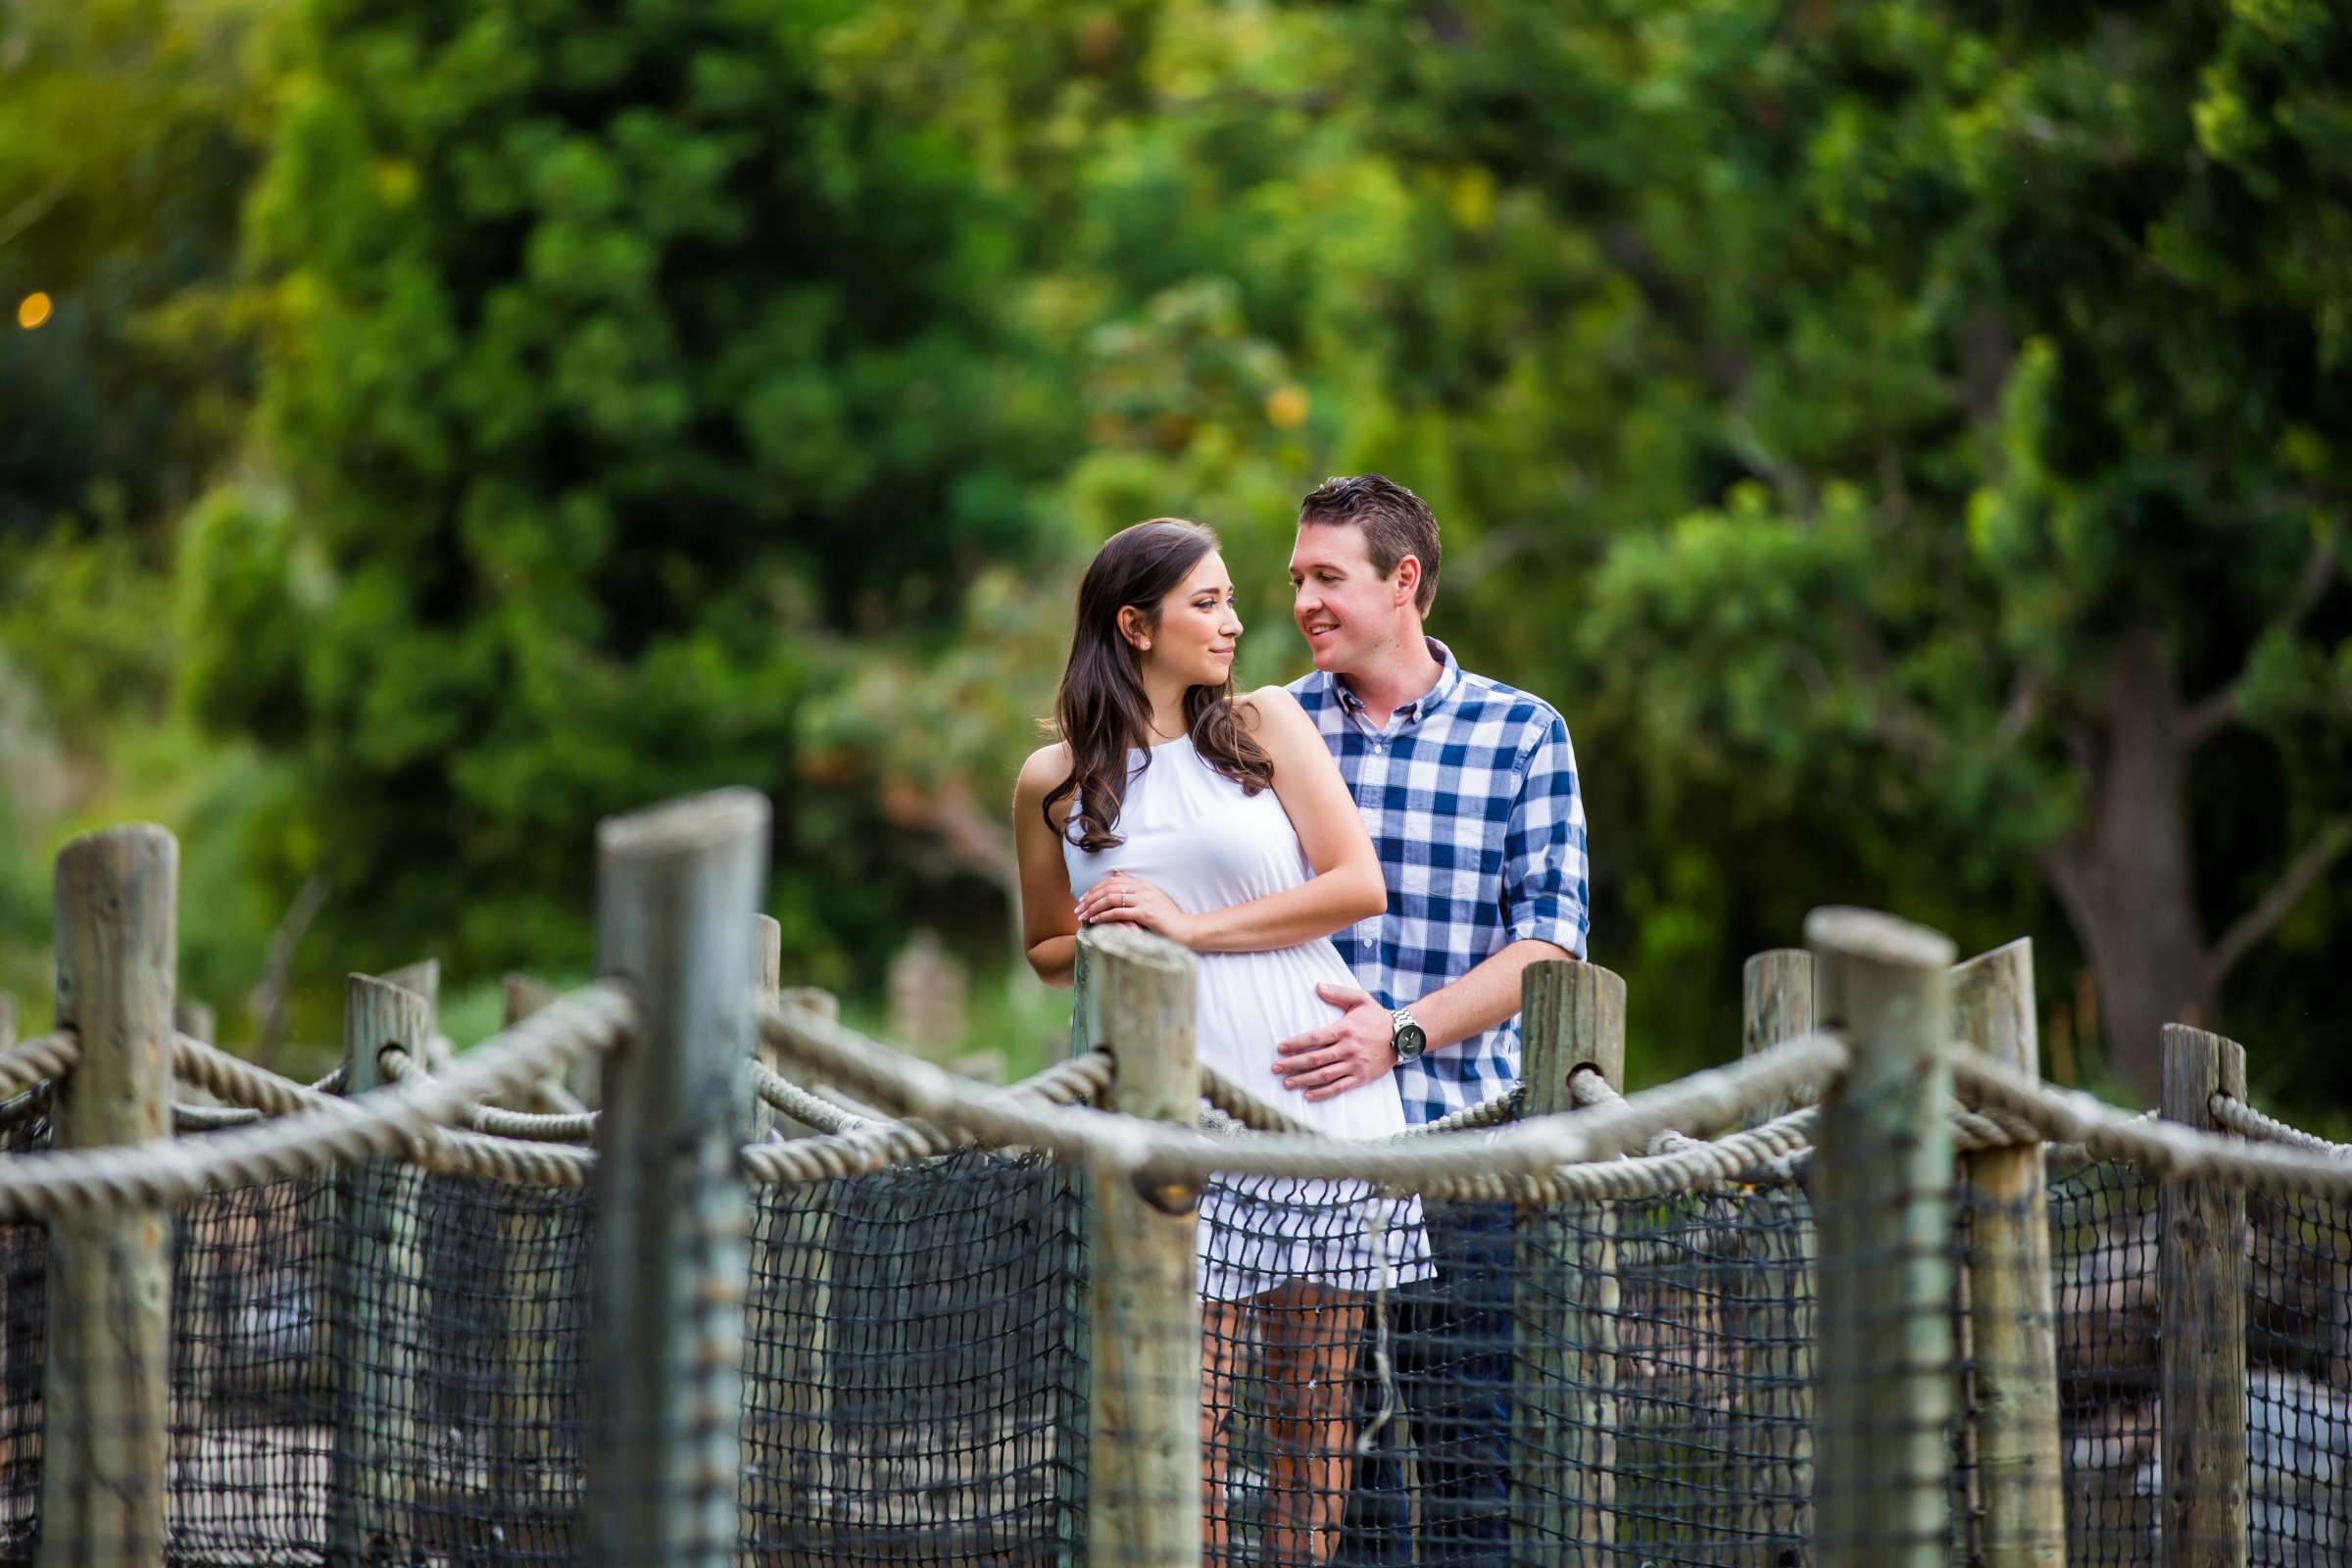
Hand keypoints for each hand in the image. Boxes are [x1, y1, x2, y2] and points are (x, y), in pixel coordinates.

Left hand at [1073, 870, 1198, 947]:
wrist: (1185, 929)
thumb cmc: (1168, 919)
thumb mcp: (1152, 901)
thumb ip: (1136, 895)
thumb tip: (1118, 889)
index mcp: (1143, 884)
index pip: (1113, 880)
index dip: (1095, 888)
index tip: (1084, 898)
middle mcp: (1142, 888)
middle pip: (1108, 888)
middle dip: (1090, 897)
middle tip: (1078, 908)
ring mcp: (1144, 900)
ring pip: (1111, 898)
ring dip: (1093, 907)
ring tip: (1082, 915)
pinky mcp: (1145, 913)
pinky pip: (1119, 912)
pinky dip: (1104, 916)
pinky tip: (1095, 921)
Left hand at [1272, 982, 1395, 1100]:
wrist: (1403, 1036)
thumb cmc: (1377, 1017)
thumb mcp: (1360, 999)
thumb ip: (1338, 993)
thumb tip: (1317, 987)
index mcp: (1345, 1029)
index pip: (1314, 1038)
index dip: (1296, 1043)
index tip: (1281, 1048)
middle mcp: (1348, 1048)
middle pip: (1315, 1059)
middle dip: (1292, 1064)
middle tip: (1275, 1068)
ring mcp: (1354, 1065)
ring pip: (1324, 1075)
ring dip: (1303, 1080)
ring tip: (1287, 1083)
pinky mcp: (1361, 1077)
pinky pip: (1339, 1087)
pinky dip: (1323, 1093)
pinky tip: (1308, 1095)